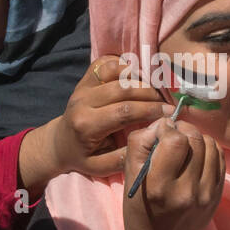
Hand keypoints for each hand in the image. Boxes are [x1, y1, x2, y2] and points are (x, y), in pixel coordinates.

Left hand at [18, 56, 170, 196]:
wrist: (60, 142)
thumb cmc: (83, 156)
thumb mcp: (101, 167)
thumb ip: (126, 156)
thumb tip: (153, 137)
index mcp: (86, 124)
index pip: (124, 111)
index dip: (150, 110)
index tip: (170, 113)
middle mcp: (82, 101)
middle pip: (123, 88)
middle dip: (150, 94)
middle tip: (167, 103)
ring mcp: (83, 86)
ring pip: (116, 70)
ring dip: (139, 78)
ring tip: (155, 91)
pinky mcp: (85, 78)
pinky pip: (107, 62)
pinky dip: (125, 65)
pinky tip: (137, 78)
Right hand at [113, 118, 224, 229]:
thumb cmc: (140, 210)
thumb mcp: (129, 178)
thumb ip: (140, 144)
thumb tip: (163, 124)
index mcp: (160, 186)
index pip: (176, 141)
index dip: (168, 128)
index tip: (160, 132)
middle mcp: (187, 190)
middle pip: (196, 140)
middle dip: (184, 130)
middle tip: (173, 135)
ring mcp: (207, 194)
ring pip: (211, 146)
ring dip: (197, 138)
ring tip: (185, 145)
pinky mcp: (218, 195)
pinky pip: (220, 159)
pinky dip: (209, 150)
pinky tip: (197, 156)